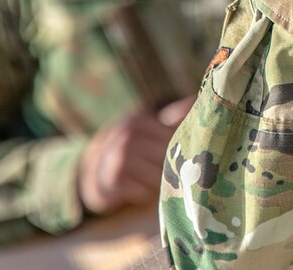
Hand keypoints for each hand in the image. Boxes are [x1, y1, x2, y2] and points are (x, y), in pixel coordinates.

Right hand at [77, 95, 194, 215]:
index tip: (190, 156)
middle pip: (167, 157)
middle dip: (174, 167)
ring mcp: (119, 158)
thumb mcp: (149, 128)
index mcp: (138, 121)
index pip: (173, 137)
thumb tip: (196, 99)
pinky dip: (146, 194)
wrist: (96, 170)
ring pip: (158, 176)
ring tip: (155, 179)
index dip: (184, 149)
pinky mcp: (114, 181)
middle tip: (177, 172)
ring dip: (161, 183)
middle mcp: (127, 137)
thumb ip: (173, 118)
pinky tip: (140, 188)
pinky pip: (144, 193)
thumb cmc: (134, 147)